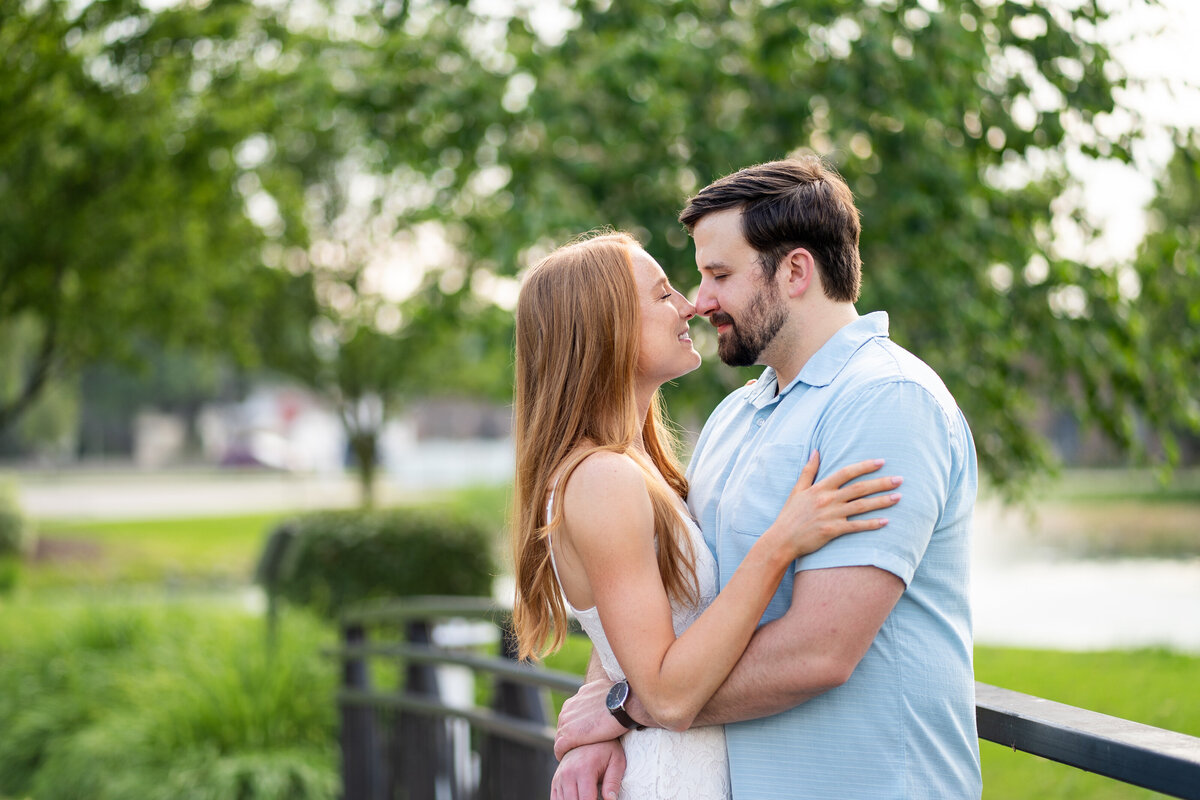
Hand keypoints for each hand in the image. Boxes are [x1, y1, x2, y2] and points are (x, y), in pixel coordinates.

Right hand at [551, 740, 624, 799]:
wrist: (589, 732)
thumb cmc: (607, 749)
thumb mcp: (616, 762)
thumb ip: (613, 782)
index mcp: (584, 769)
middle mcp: (568, 773)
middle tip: (597, 797)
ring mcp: (559, 776)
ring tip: (590, 795)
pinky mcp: (555, 780)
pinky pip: (555, 799)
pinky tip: (578, 797)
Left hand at [555, 678, 627, 759]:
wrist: (623, 704)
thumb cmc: (621, 699)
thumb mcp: (604, 692)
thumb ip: (596, 697)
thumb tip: (603, 698)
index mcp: (576, 700)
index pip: (570, 717)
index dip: (575, 727)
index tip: (582, 736)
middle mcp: (568, 709)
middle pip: (563, 727)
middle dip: (569, 736)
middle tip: (579, 747)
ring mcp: (566, 722)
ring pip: (560, 737)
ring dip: (566, 746)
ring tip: (574, 755)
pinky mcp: (569, 736)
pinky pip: (560, 748)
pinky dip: (562, 754)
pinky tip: (568, 759)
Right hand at [772, 451, 901, 556]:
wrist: (782, 539)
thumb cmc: (790, 515)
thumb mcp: (797, 489)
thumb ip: (809, 470)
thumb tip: (816, 450)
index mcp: (820, 488)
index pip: (846, 473)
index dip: (865, 466)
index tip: (881, 462)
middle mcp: (827, 500)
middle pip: (859, 488)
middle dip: (881, 483)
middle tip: (900, 479)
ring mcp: (831, 515)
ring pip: (861, 506)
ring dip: (882, 501)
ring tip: (899, 497)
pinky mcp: (832, 531)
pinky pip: (856, 526)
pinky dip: (872, 524)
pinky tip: (886, 521)